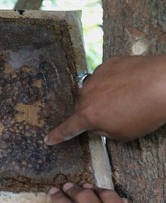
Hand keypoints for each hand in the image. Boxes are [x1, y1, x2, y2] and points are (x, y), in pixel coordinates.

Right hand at [44, 55, 165, 144]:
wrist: (164, 83)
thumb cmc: (146, 112)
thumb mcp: (123, 134)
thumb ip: (103, 130)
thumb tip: (97, 123)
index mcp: (88, 115)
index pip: (68, 128)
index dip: (57, 135)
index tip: (48, 139)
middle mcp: (87, 95)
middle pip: (83, 107)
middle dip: (94, 112)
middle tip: (115, 115)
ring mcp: (96, 77)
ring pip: (93, 91)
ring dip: (104, 96)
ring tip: (127, 97)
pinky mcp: (108, 64)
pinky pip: (105, 76)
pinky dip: (114, 82)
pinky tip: (129, 84)